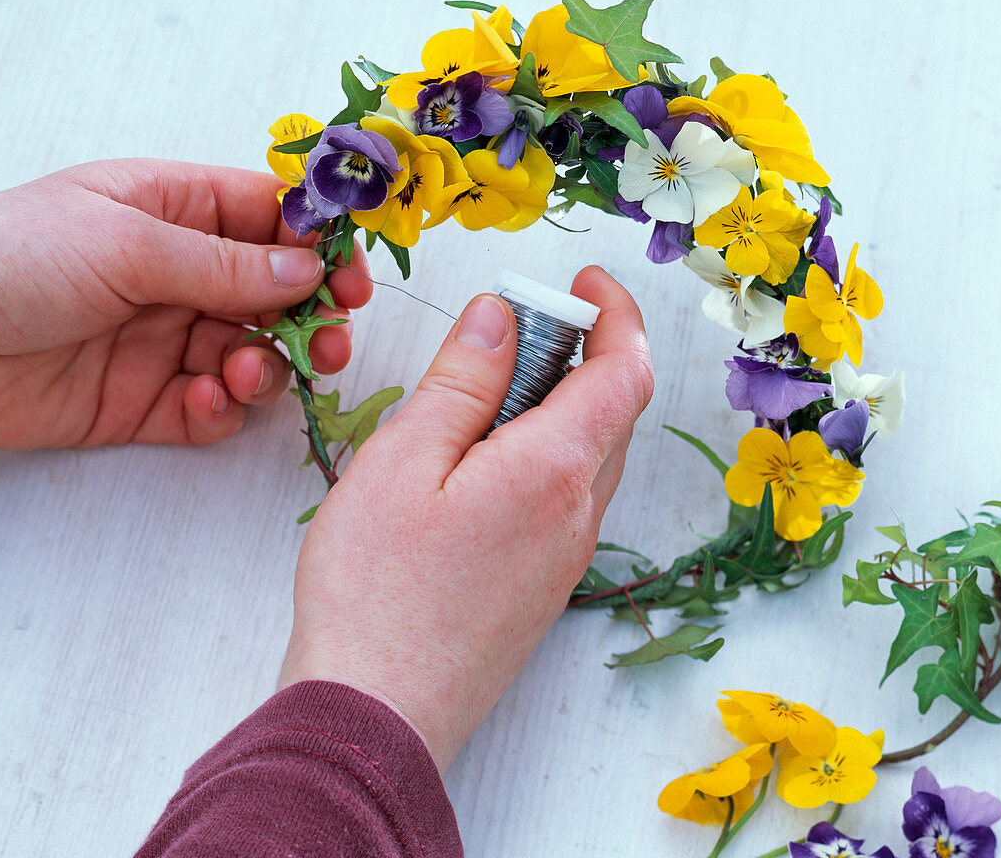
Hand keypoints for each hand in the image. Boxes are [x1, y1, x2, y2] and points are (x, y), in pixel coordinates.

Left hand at [0, 158, 371, 448]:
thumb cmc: (9, 258)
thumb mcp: (126, 243)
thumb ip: (225, 264)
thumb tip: (308, 269)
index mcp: (173, 211)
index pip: (269, 220)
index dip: (318, 247)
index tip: (350, 280)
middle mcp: (178, 274)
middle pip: (276, 296)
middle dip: (309, 319)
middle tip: (327, 342)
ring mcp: (165, 339)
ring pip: (253, 355)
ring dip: (265, 368)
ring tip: (240, 374)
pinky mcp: (147, 401)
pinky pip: (211, 409)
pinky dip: (221, 412)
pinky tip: (203, 403)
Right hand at [278, 266, 653, 772]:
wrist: (376, 716)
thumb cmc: (376, 590)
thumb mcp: (404, 460)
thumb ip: (462, 381)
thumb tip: (503, 316)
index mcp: (554, 470)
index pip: (624, 370)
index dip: (617, 315)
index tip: (587, 284)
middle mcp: (578, 515)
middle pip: (611, 410)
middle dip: (579, 352)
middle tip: (514, 328)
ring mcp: (565, 557)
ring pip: (588, 456)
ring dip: (558, 406)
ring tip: (483, 394)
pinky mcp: (543, 587)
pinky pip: (564, 499)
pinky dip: (541, 455)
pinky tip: (477, 466)